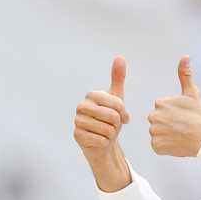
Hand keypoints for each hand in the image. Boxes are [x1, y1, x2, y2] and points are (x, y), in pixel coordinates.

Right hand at [73, 56, 131, 191]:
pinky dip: (104, 142)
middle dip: (117, 124)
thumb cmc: (110, 119)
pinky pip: (101, 140)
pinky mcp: (77, 136)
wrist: (103, 141)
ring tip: (105, 132)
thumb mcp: (117, 98)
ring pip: (107, 130)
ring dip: (111, 134)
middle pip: (112, 116)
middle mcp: (81, 106)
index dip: (124, 113)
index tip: (121, 116)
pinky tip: (100, 140)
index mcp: (92, 95)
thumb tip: (119, 56)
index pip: (118, 103)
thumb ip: (118, 78)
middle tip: (112, 125)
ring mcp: (77, 121)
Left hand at [148, 56, 200, 156]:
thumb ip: (185, 75)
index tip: (183, 116)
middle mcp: (153, 117)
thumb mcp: (193, 93)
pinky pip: (157, 146)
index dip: (173, 113)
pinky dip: (165, 146)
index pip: (161, 109)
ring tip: (180, 135)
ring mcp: (154, 133)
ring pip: (157, 133)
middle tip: (182, 126)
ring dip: (166, 135)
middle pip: (157, 121)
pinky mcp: (156, 146)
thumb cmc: (200, 115)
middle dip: (167, 124)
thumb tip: (185, 56)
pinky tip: (176, 143)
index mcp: (160, 103)